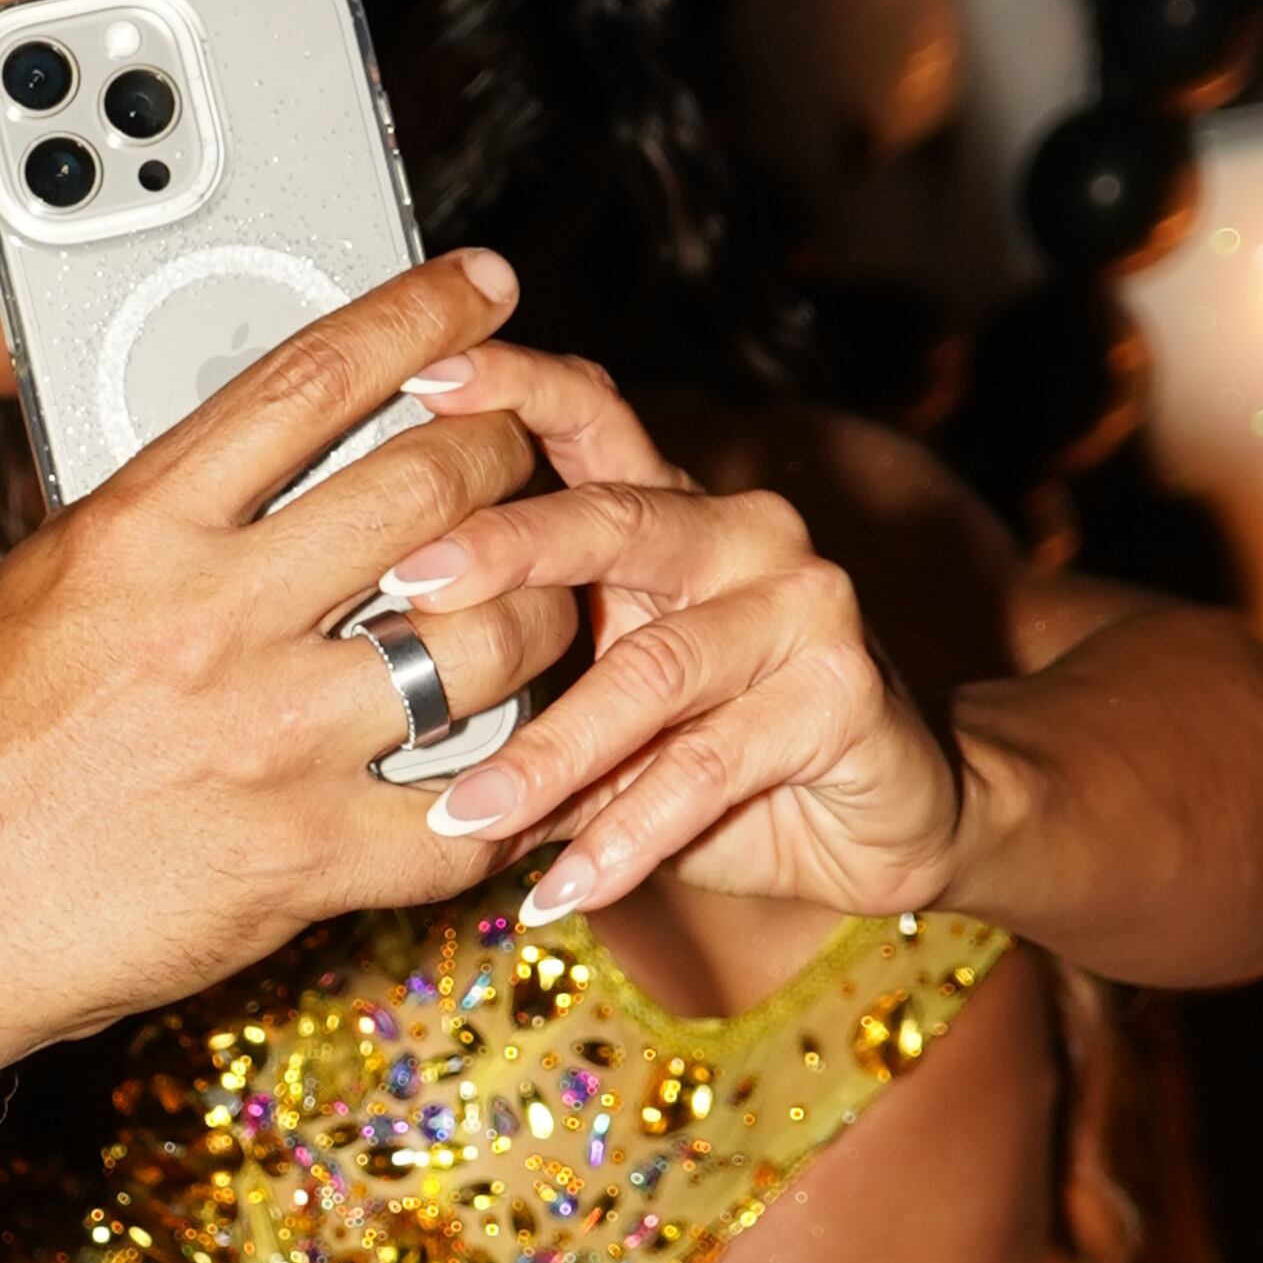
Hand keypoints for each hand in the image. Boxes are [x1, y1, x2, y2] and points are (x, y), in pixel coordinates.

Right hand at [0, 249, 583, 1083]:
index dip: (419, 317)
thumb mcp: (58, 575)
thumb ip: (173, 507)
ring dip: (541, 617)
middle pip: (429, 488)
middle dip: (507, 456)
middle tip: (525, 457)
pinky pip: (466, 816)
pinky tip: (517, 771)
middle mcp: (213, 617)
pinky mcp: (304, 857)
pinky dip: (509, 795)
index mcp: (145, 528)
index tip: (481, 289)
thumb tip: (283, 435)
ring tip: (541, 610)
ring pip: (485, 642)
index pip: (311, 380)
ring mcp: (269, 738)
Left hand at [370, 352, 970, 927]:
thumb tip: (366, 675)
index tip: (421, 374)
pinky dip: (625, 838)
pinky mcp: (841, 694)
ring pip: (651, 671)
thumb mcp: (610, 692)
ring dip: (549, 754)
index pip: (592, 415)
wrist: (896, 808)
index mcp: (674, 509)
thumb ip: (527, 664)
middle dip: (503, 547)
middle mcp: (743, 533)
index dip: (512, 384)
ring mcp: (802, 605)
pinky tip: (561, 888)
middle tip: (407, 585)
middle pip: (612, 517)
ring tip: (468, 814)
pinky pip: (709, 769)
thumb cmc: (725, 744)